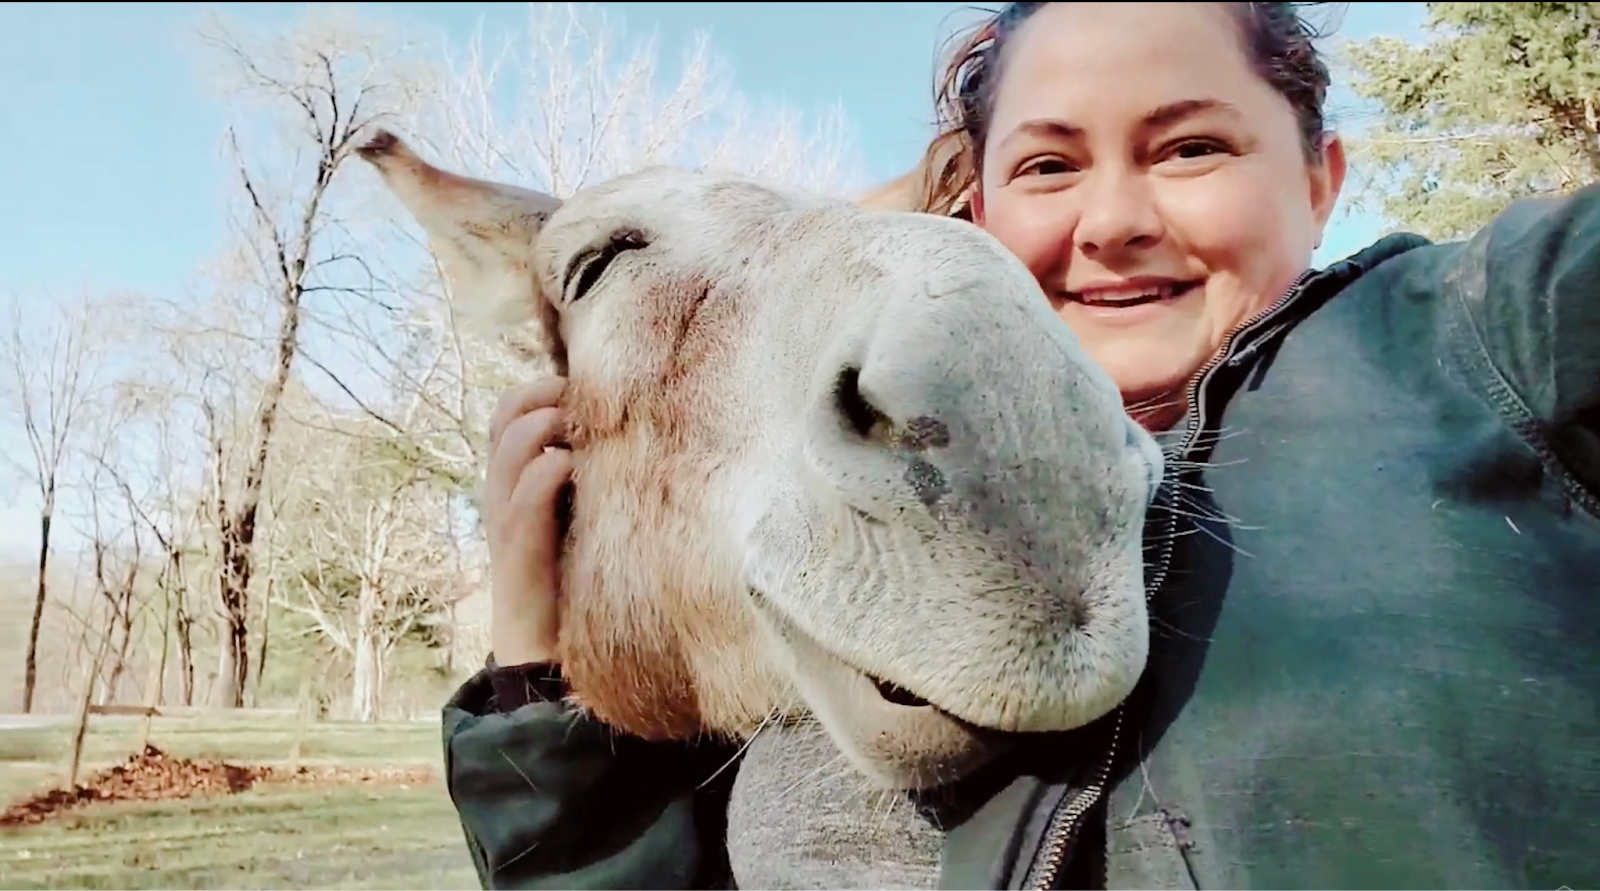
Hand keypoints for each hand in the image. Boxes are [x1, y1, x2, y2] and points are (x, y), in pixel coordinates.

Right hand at [483, 376, 573, 666]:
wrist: (545, 657)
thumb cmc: (575, 580)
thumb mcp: (582, 517)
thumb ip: (590, 478)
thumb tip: (632, 435)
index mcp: (513, 482)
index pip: (508, 413)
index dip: (538, 389)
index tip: (581, 388)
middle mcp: (502, 495)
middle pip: (504, 418)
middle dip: (541, 396)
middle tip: (582, 403)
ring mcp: (506, 523)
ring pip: (511, 449)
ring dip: (547, 426)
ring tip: (582, 434)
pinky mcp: (519, 556)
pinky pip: (525, 500)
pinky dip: (549, 473)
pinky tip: (574, 469)